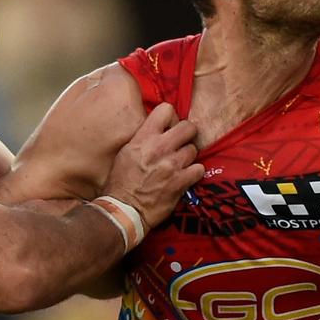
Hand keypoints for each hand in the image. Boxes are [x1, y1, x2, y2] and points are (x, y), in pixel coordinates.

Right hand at [102, 102, 203, 228]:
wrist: (123, 209)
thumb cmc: (120, 182)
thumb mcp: (126, 152)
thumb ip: (143, 138)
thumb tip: (157, 129)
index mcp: (143, 138)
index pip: (166, 110)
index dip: (171, 118)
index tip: (169, 128)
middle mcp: (159, 148)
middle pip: (188, 127)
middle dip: (187, 134)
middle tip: (181, 144)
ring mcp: (171, 165)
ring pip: (193, 149)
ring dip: (188, 156)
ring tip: (179, 164)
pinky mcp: (181, 182)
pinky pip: (199, 169)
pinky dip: (194, 173)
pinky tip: (185, 177)